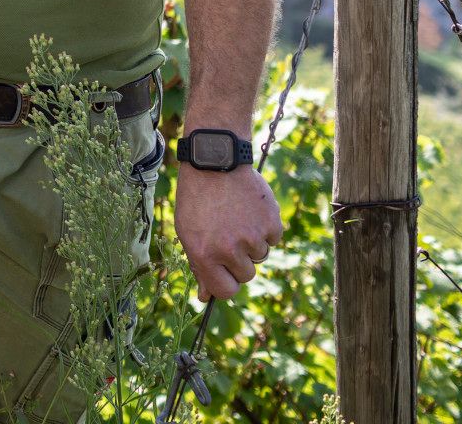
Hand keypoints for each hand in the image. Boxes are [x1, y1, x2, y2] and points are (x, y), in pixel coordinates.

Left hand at [174, 163, 283, 300]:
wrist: (214, 162)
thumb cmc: (197, 199)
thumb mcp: (188, 232)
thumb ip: (200, 266)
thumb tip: (206, 298)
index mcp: (203, 254)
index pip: (226, 291)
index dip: (227, 284)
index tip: (225, 275)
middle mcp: (228, 249)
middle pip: (246, 276)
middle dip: (238, 261)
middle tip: (227, 235)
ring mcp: (252, 237)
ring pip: (260, 257)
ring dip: (252, 243)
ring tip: (236, 217)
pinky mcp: (271, 223)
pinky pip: (272, 239)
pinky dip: (264, 228)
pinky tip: (249, 210)